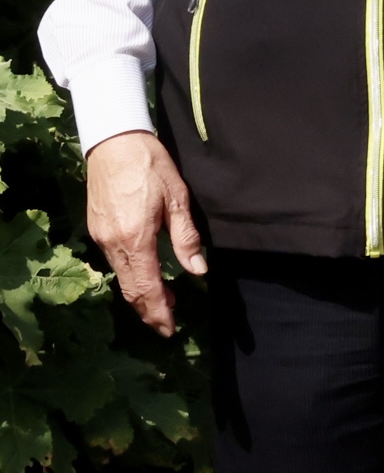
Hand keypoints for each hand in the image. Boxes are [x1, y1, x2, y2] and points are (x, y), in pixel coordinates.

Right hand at [85, 131, 204, 336]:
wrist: (114, 143)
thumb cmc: (151, 166)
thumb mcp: (178, 199)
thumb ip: (186, 238)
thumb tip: (198, 270)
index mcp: (135, 238)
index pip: (146, 287)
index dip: (158, 311)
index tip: (170, 329)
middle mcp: (113, 243)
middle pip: (130, 289)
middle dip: (148, 310)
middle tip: (167, 325)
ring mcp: (101, 237)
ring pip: (120, 277)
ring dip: (140, 294)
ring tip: (164, 302)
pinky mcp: (97, 230)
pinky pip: (114, 263)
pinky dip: (130, 276)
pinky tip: (146, 275)